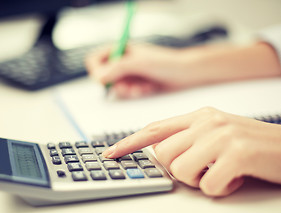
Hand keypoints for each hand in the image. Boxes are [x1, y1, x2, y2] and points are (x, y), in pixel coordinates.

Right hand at [85, 43, 199, 97]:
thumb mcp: (139, 62)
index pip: (95, 59)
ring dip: (128, 90)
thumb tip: (98, 78)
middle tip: (127, 86)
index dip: (96, 70)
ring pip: (116, 88)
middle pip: (105, 77)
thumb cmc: (165, 62)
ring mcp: (129, 74)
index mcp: (120, 50)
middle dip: (116, 84)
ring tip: (141, 87)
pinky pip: (128, 94)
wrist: (185, 73)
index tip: (103, 80)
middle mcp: (122, 62)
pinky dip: (137, 93)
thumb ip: (117, 68)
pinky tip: (148, 88)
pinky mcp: (136, 85)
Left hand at [102, 107, 280, 196]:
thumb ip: (188, 138)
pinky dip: (221, 188)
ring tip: (222, 171)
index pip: (155, 128)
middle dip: (181, 169)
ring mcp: (222, 136)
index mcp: (200, 115)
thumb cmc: (254, 144)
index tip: (111, 153)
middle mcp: (208, 121)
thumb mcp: (217, 133)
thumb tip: (160, 151)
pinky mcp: (237, 154)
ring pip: (181, 171)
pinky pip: (208, 185)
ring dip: (200, 180)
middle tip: (206, 167)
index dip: (130, 142)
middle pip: (165, 155)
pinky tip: (237, 177)